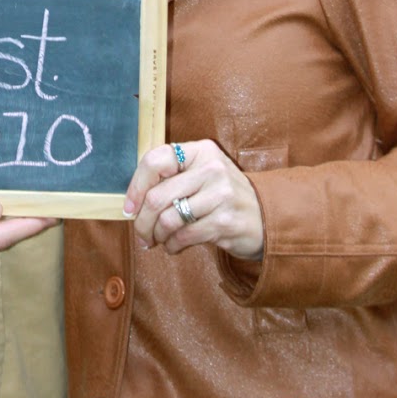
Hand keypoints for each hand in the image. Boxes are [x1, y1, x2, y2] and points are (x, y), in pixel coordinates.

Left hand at [124, 140, 263, 259]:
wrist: (266, 216)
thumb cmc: (222, 196)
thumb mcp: (202, 174)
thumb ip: (172, 178)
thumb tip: (132, 203)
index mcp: (200, 151)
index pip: (155, 160)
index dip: (135, 186)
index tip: (129, 208)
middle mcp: (211, 169)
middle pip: (157, 196)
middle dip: (142, 222)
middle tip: (142, 234)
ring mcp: (220, 195)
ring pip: (168, 220)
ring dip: (157, 236)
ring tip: (158, 241)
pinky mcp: (225, 221)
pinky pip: (183, 236)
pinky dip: (172, 246)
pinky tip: (174, 246)